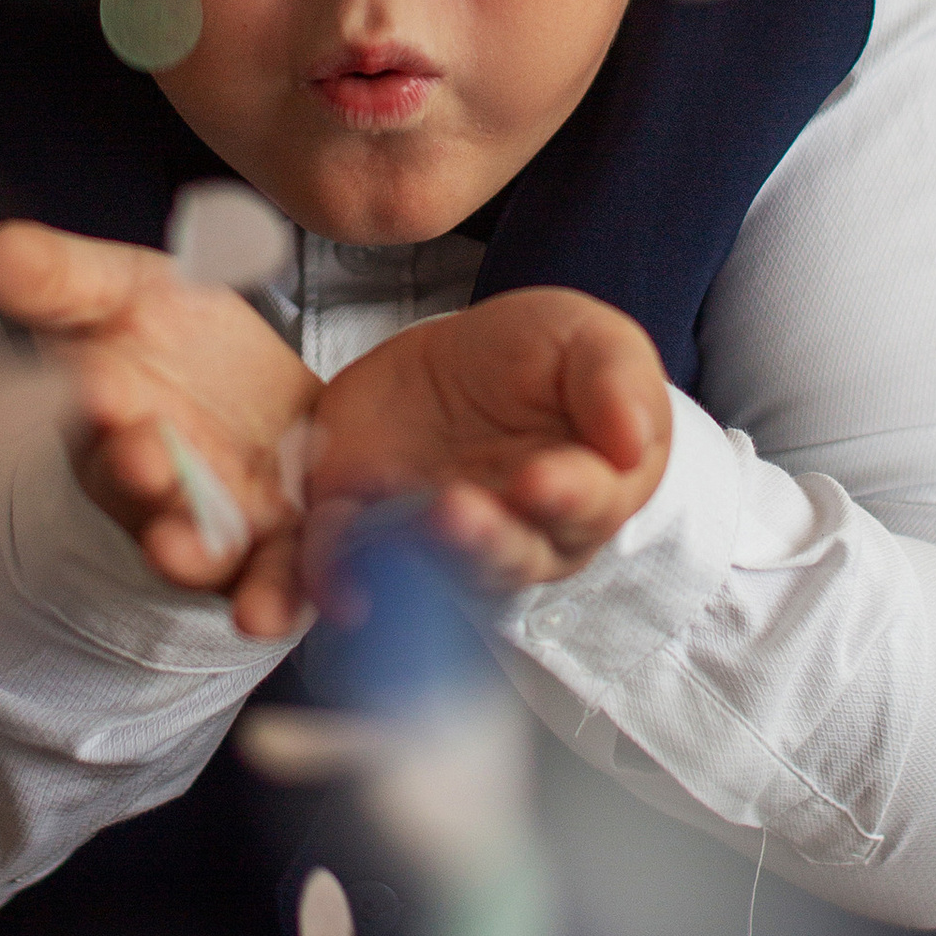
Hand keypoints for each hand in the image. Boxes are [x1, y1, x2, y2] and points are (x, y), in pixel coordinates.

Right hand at [0, 219, 319, 638]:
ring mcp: (217, 524)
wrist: (269, 397)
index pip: (92, 412)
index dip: (94, 401)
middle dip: (138, 475)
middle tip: (144, 457)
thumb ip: (66, 280)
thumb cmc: (183, 347)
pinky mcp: (279, 550)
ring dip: (187, 554)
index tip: (100, 382)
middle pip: (139, 488)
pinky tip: (265, 613)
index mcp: (108, 417)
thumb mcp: (127, 292)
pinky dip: (269, 600)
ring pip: (196, 549)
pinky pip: (273, 585)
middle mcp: (155, 484)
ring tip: (181, 552)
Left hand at [302, 290, 669, 595]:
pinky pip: (336, 568)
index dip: (564, 496)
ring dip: (400, 566)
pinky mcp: (359, 534)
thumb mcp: (588, 340)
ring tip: (374, 554)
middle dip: (480, 540)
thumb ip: (616, 381)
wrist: (449, 365)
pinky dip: (318, 582)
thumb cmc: (537, 360)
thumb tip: (632, 440)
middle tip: (455, 512)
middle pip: (503, 555)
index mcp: (584, 493)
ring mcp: (434, 544)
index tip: (540, 481)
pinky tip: (303, 594)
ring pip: (423, 572)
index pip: (583, 504)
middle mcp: (514, 537)